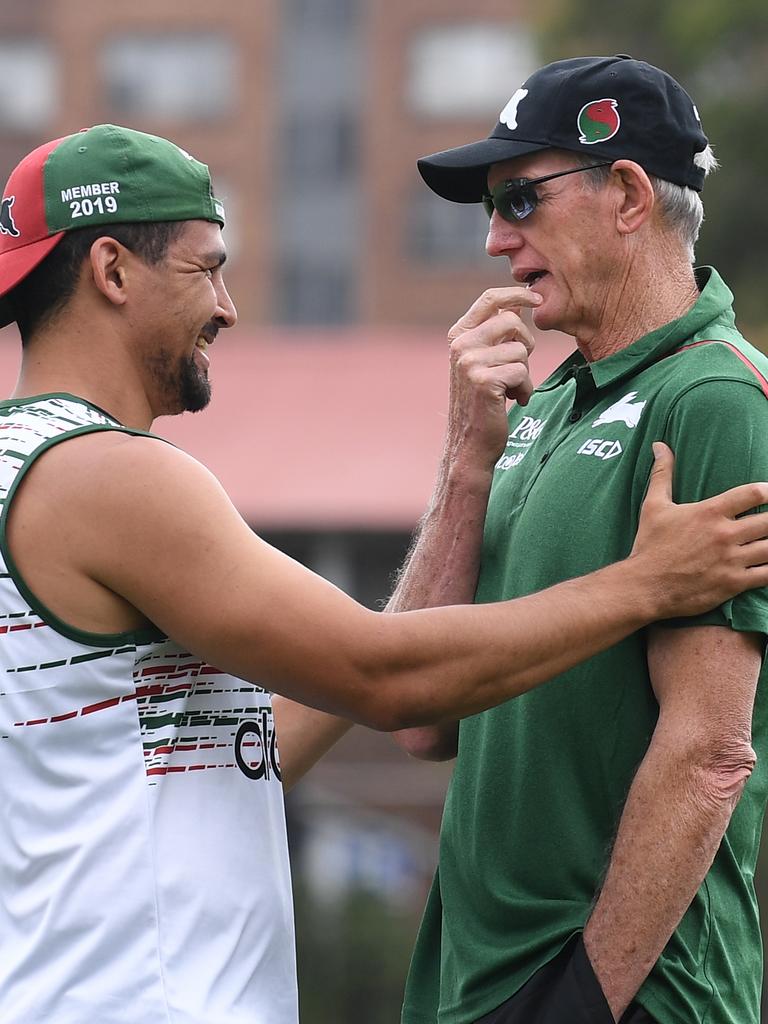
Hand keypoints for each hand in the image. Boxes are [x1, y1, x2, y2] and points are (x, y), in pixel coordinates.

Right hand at [445, 287, 541, 470]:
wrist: (470, 443)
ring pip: (520, 350)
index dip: (517, 293)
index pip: (490, 298)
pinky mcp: (483, 381)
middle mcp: (460, 345)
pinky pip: (521, 372)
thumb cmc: (483, 401)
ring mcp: (469, 362)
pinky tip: (512, 401)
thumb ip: (498, 333)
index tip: (536, 297)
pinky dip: (524, 389)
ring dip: (525, 373)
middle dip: (526, 344)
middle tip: (518, 368)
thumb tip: (520, 301)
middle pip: (512, 322)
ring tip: (511, 390)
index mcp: (459, 335)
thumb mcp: (486, 360)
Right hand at [631, 442, 767, 616]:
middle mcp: (724, 535)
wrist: (644, 586)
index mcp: (709, 512)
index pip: (754, 494)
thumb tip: (660, 445)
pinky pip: (767, 575)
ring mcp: (731, 560)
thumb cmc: (649, 545)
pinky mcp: (733, 584)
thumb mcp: (653, 505)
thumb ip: (662, 473)